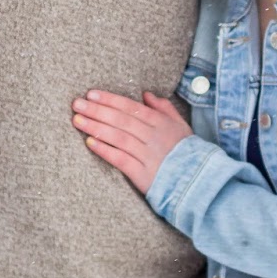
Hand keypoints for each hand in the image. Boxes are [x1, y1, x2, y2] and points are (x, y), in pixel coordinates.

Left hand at [71, 90, 192, 195]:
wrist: (200, 182)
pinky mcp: (143, 174)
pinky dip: (105, 150)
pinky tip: (89, 143)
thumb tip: (146, 95)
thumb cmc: (188, 152)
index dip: (110, 100)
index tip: (91, 94)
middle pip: (121, 120)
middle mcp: (153, 136)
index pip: (130, 107)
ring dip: (95, 127)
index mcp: (160, 123)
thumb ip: (164, 108)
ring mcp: (148, 155)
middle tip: (76, 104)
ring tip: (77, 120)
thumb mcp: (180, 126)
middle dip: (97, 110)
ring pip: (118, 137)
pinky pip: (121, 160)